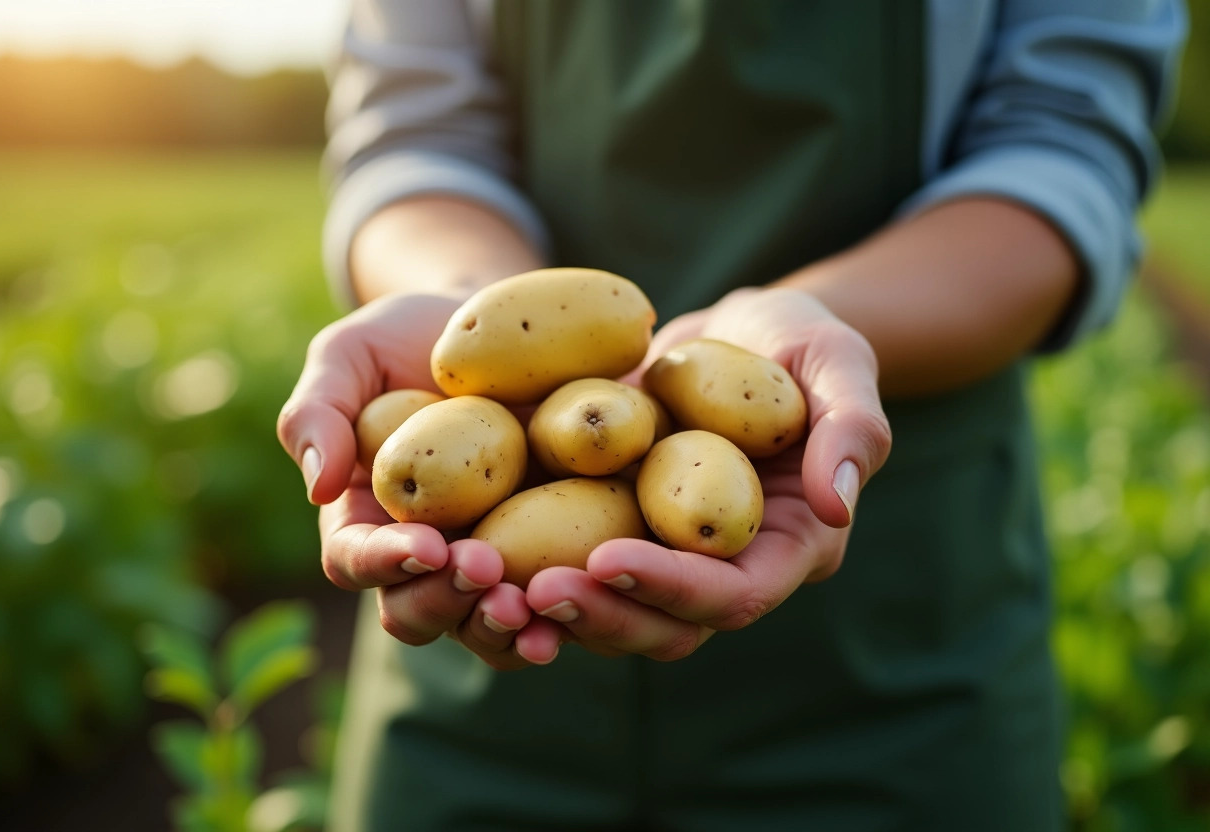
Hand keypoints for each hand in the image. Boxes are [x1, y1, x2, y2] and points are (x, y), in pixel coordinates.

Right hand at [276, 294, 559, 669]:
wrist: (504, 326)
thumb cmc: (411, 338)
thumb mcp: (353, 352)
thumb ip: (318, 410)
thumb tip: (318, 486)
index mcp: (367, 517)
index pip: (356, 560)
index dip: (383, 563)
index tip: (424, 545)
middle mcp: (427, 555)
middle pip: (419, 611)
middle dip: (448, 602)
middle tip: (484, 570)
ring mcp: (493, 560)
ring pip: (485, 627)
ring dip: (504, 630)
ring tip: (533, 612)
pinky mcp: (554, 553)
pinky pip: (558, 603)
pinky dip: (570, 612)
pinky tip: (594, 599)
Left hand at [524, 287, 891, 659]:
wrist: (743, 330)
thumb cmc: (803, 342)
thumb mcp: (839, 363)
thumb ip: (854, 427)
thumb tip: (838, 505)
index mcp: (786, 547)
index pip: (734, 595)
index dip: (673, 588)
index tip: (607, 559)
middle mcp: (724, 568)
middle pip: (665, 626)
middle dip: (601, 614)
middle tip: (532, 589)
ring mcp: (667, 554)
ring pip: (612, 610)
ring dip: (554, 607)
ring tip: (488, 581)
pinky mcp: (618, 528)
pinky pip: (572, 562)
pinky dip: (528, 566)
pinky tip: (471, 548)